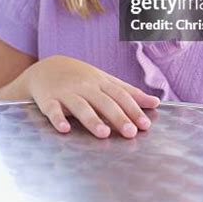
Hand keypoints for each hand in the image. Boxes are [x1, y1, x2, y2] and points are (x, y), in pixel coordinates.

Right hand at [25, 55, 160, 138]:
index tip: (145, 125)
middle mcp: (85, 87)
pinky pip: (53, 110)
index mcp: (101, 82)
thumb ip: (129, 92)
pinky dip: (58, 119)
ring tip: (103, 133)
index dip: (133, 109)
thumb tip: (156, 102)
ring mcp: (66, 93)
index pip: (120, 95)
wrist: (46, 68)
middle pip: (104, 102)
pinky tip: (64, 129)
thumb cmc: (81, 77)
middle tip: (131, 132)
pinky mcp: (48, 100)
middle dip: (118, 116)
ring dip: (92, 119)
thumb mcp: (105, 80)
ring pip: (80, 106)